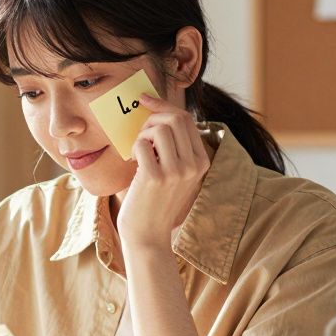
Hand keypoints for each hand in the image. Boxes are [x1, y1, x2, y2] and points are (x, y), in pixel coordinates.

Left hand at [115, 94, 209, 249]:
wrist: (147, 235)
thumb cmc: (155, 201)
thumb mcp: (175, 173)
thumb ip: (174, 148)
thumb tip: (157, 112)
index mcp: (202, 161)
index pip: (186, 119)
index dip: (163, 106)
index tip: (144, 100)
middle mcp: (193, 165)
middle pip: (175, 118)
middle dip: (152, 117)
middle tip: (139, 133)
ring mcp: (176, 172)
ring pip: (159, 128)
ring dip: (142, 133)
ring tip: (137, 150)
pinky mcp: (155, 178)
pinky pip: (142, 144)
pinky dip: (133, 147)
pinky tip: (132, 162)